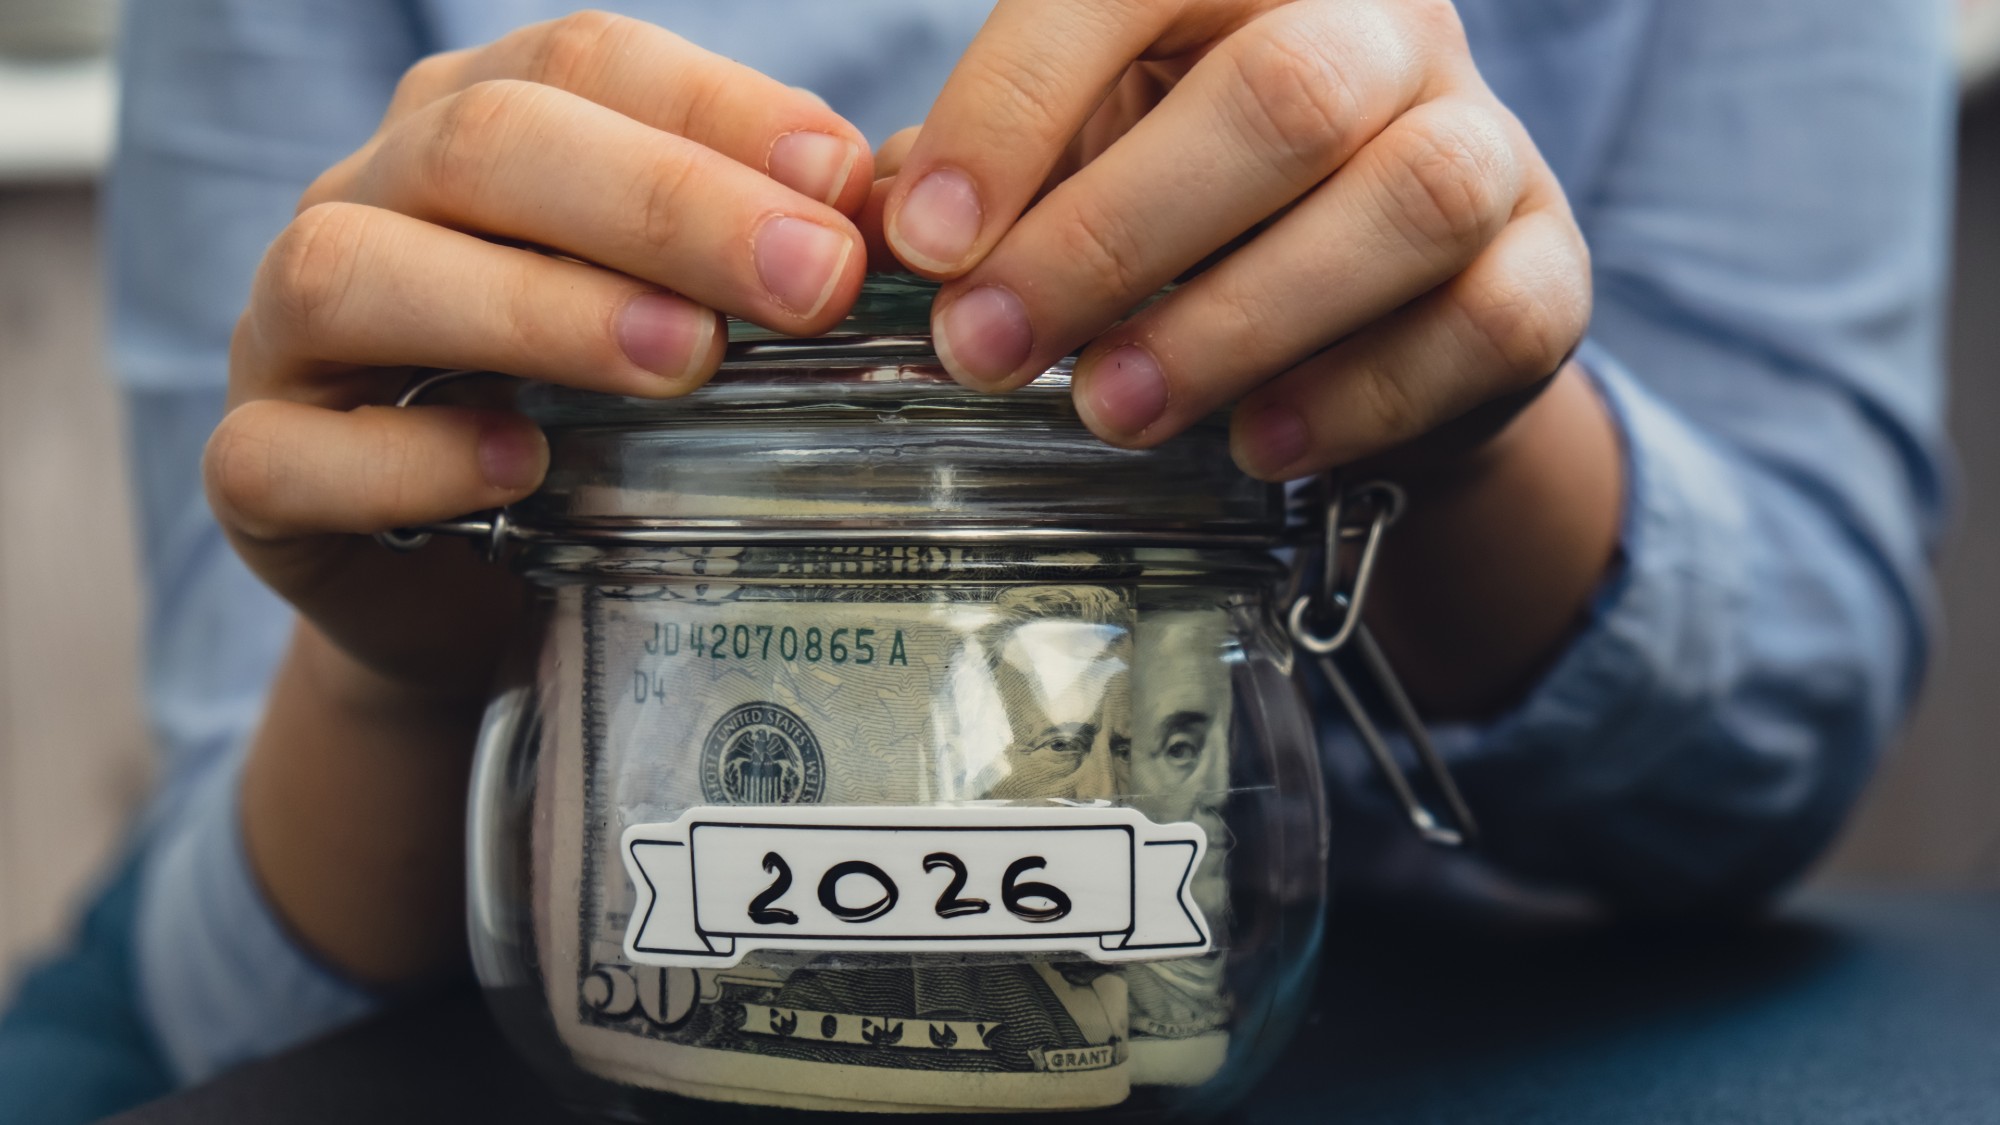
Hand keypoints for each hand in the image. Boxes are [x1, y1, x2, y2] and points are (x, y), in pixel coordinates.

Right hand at [207, 11, 871, 700]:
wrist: (480, 589)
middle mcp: (369, 197)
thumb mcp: (692, 315)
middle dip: (663, 205)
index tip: (846, 185)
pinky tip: (522, 470)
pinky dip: (410, 458)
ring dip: (535, 308)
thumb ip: (774, 252)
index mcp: (481, 125)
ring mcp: (288, 332)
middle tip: (810, 284)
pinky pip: (288, 451)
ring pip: (358, 270)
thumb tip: (903, 210)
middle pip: (485, 143)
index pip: (586, 59)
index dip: (718, 109)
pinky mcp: (257, 469)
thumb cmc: (603, 426)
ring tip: (685, 363)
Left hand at [876, 0, 1590, 481]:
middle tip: (985, 349)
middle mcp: (1385, 21)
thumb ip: (987, 171)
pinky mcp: (1550, 265)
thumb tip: (864, 229)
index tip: (921, 241)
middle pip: (1280, 97)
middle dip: (1110, 236)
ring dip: (1238, 323)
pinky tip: (1255, 445)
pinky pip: (1485, 324)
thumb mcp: (1083, 147)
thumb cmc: (1194, 194)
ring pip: (1404, 203)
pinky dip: (1361, 396)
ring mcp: (1486, 139)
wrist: (1381, 288)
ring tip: (1110, 408)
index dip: (1012, 109)